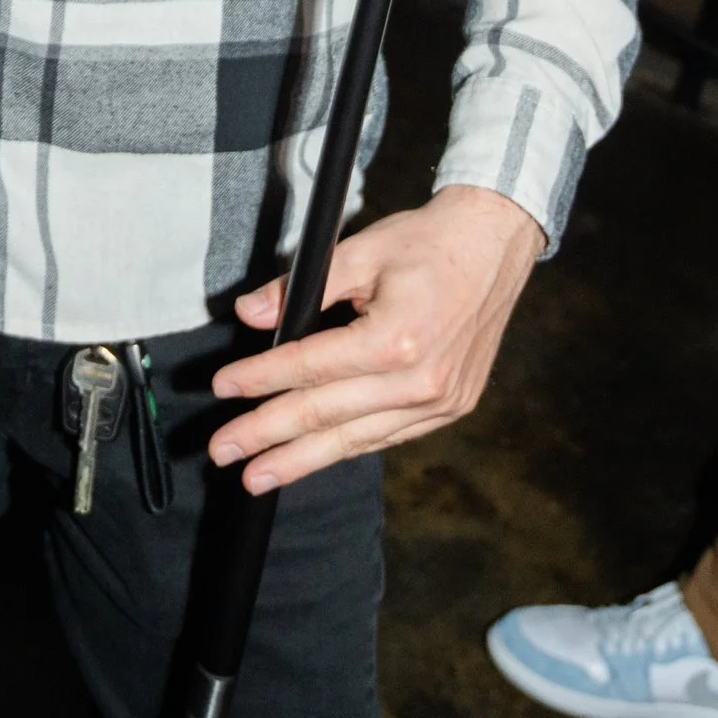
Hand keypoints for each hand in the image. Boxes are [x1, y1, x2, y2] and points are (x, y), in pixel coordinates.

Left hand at [206, 185, 543, 490]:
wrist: (495, 246)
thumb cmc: (429, 242)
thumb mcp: (360, 250)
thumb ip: (301, 288)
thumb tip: (251, 314)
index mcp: (396, 340)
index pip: (309, 367)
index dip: (259, 378)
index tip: (222, 388)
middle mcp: (420, 382)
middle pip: (326, 415)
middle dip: (267, 437)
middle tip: (223, 452)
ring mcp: (440, 402)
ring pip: (355, 439)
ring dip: (301, 459)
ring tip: (258, 474)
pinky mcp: (451, 408)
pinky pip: (386, 437)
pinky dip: (346, 446)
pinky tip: (314, 456)